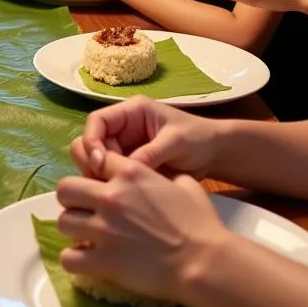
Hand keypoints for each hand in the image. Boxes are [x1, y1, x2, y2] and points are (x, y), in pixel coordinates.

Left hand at [56, 152, 229, 304]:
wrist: (206, 262)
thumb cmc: (201, 224)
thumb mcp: (185, 185)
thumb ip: (164, 175)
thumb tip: (160, 176)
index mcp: (130, 174)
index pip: (92, 159)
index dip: (92, 173)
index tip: (98, 187)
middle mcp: (111, 197)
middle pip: (65, 189)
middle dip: (73, 200)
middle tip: (85, 211)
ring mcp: (104, 230)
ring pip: (63, 221)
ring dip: (73, 229)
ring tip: (86, 237)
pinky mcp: (103, 260)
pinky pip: (68, 258)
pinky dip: (74, 260)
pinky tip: (87, 260)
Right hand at [70, 96, 219, 179]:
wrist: (215, 154)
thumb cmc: (198, 138)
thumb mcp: (176, 142)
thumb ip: (150, 153)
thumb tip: (126, 169)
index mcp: (131, 112)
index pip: (97, 121)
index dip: (92, 140)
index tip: (100, 161)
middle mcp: (122, 127)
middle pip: (92, 141)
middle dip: (93, 160)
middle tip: (103, 180)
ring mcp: (124, 146)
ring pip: (97, 159)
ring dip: (100, 174)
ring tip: (114, 188)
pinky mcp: (128, 164)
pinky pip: (111, 172)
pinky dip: (111, 183)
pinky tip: (121, 193)